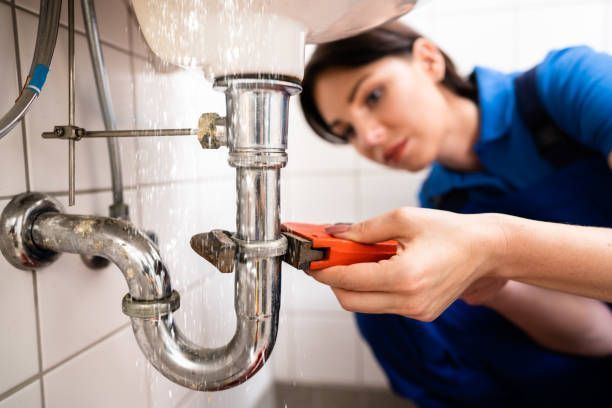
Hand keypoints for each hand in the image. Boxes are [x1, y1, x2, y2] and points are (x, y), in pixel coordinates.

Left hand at [311, 207, 506, 320]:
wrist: (485, 249)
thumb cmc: (449, 230)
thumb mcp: (403, 218)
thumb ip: (364, 229)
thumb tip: (335, 236)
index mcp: (404, 276)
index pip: (349, 280)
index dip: (325, 271)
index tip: (311, 262)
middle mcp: (409, 301)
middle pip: (350, 301)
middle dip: (334, 282)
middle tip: (327, 262)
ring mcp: (416, 312)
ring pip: (366, 305)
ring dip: (353, 285)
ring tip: (356, 260)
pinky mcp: (421, 314)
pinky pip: (384, 305)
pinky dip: (373, 289)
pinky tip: (379, 268)